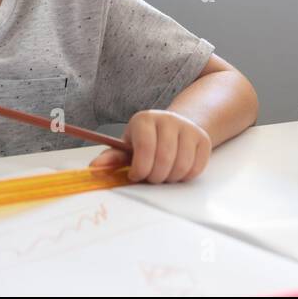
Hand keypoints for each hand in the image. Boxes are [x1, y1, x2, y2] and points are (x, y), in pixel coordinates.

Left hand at [88, 110, 211, 183]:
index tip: (135, 175)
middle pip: (164, 159)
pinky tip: (176, 170)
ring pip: (181, 166)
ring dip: (170, 178)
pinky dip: (185, 176)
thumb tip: (94, 167)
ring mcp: (188, 128)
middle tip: (150, 177)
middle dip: (154, 176)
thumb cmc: (147, 141)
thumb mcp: (128, 146)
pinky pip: (196, 168)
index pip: (144, 148)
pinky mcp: (203, 139)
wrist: (175, 127)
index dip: (140, 168)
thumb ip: (112, 158)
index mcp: (145, 119)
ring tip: (162, 174)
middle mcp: (168, 119)